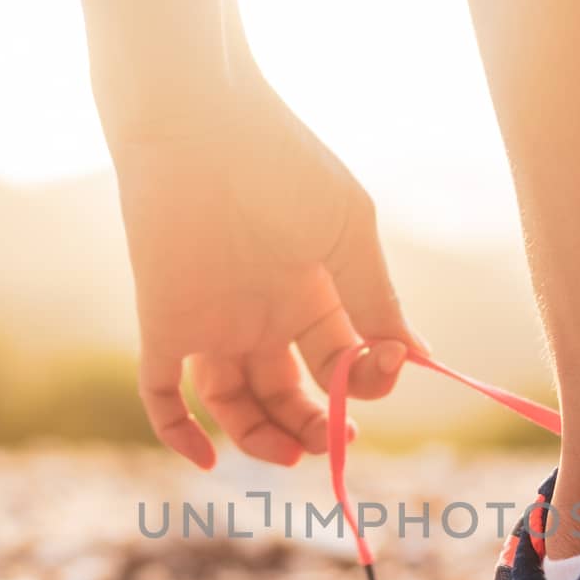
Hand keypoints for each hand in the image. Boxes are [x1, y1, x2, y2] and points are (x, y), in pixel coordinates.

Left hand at [110, 90, 422, 468]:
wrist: (199, 118)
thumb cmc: (282, 163)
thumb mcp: (346, 232)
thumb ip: (376, 298)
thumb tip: (417, 359)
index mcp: (311, 293)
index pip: (343, 362)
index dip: (369, 379)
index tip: (392, 365)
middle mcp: (263, 315)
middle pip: (290, 395)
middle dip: (319, 426)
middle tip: (338, 441)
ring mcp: (213, 322)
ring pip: (235, 405)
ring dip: (265, 440)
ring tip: (293, 453)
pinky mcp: (165, 322)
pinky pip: (162, 394)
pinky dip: (178, 435)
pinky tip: (208, 460)